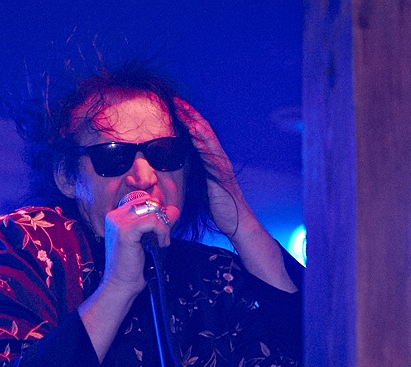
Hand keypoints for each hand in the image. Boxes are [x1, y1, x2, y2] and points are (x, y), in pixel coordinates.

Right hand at [78, 200, 177, 362]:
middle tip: (162, 237)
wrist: (121, 284)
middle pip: (150, 201)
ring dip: (164, 227)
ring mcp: (118, 222)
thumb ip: (158, 222)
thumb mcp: (147, 239)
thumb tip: (173, 209)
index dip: (157, 211)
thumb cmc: (133, 265)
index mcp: (117, 215)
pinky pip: (153, 221)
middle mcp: (115, 215)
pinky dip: (162, 232)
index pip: (144, 198)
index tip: (160, 230)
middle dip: (162, 218)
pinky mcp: (125, 231)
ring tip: (162, 242)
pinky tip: (160, 245)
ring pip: (153, 210)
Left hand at [174, 97, 255, 237]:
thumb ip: (197, 170)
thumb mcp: (203, 183)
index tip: (174, 107)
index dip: (187, 119)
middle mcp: (218, 158)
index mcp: (212, 159)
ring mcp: (221, 165)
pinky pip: (211, 156)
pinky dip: (203, 144)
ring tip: (185, 112)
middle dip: (190, 115)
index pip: (199, 134)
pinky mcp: (221, 175)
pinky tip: (195, 135)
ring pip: (208, 140)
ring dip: (195, 125)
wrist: (236, 221)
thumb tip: (184, 161)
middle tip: (176, 100)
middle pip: (204, 131)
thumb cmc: (219, 204)